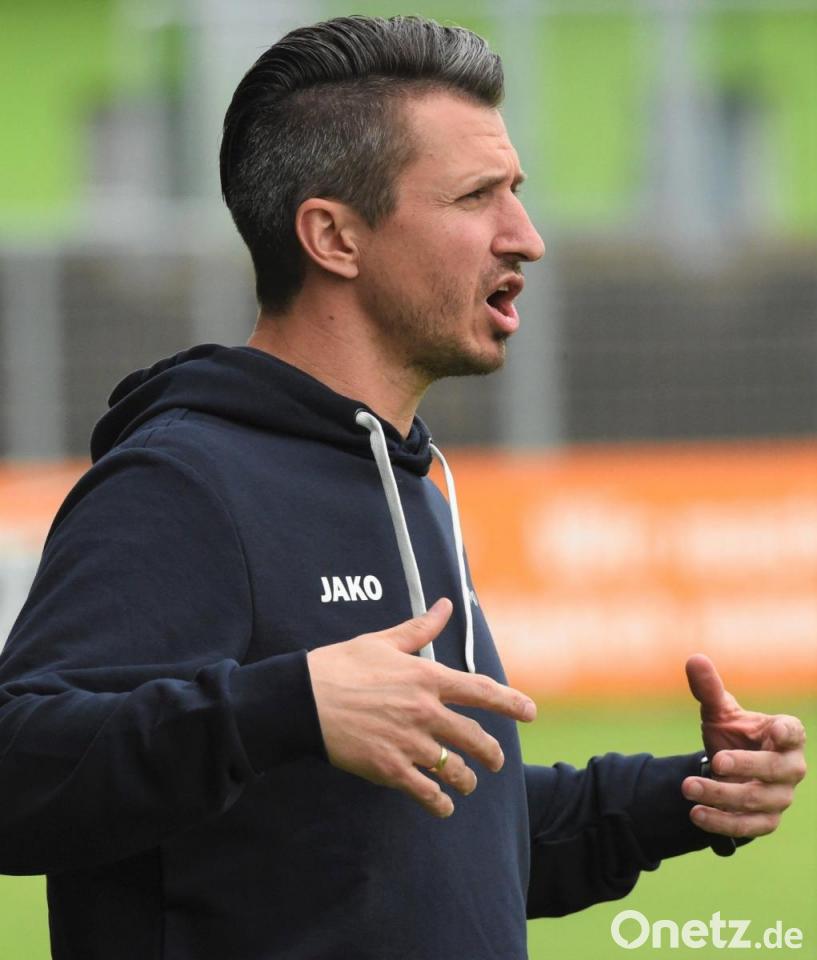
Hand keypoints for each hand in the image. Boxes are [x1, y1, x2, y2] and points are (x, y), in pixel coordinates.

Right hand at [306, 598, 536, 817]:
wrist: (303, 699)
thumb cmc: (341, 665)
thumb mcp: (383, 642)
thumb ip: (420, 629)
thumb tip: (444, 605)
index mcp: (427, 678)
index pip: (482, 691)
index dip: (511, 703)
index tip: (530, 712)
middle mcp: (426, 711)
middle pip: (475, 737)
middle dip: (492, 753)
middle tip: (497, 761)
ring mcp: (410, 743)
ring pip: (455, 769)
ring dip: (467, 780)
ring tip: (469, 784)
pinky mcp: (390, 768)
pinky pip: (426, 792)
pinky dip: (439, 803)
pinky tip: (443, 807)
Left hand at [681, 653, 805, 838]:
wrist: (727, 771)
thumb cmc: (731, 735)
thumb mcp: (718, 712)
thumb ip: (709, 689)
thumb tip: (694, 659)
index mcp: (784, 735)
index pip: (793, 732)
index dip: (786, 732)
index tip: (775, 730)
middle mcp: (789, 767)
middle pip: (775, 770)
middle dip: (745, 766)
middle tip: (714, 761)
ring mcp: (780, 797)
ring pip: (757, 800)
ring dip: (721, 795)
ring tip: (687, 787)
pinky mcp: (766, 820)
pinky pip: (749, 827)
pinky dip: (722, 822)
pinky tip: (696, 814)